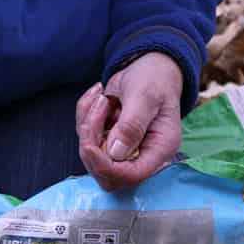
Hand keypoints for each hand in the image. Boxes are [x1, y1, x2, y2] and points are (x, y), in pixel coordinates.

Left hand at [76, 52, 184, 192]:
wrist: (149, 67)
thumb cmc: (154, 79)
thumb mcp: (144, 96)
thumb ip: (132, 124)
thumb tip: (116, 153)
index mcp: (159, 148)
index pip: (131, 176)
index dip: (106, 167)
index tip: (90, 145)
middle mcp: (141, 154)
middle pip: (106, 173)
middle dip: (92, 144)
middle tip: (98, 109)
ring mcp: (123, 148)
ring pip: (91, 154)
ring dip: (89, 123)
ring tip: (102, 96)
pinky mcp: (108, 138)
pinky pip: (86, 136)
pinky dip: (85, 114)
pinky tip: (98, 94)